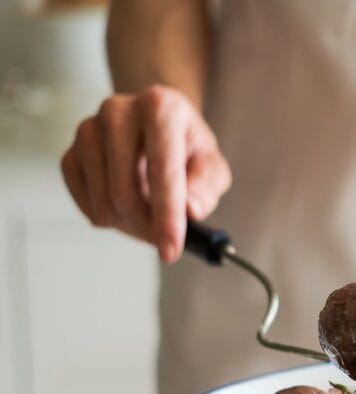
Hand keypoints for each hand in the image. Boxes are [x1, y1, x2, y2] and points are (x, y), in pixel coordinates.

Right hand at [60, 85, 231, 262]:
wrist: (157, 127)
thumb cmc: (187, 148)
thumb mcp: (211, 166)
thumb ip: (207, 187)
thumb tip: (191, 211)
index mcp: (160, 107)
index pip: (162, 170)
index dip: (167, 216)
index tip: (170, 251)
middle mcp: (117, 111)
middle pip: (125, 192)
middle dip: (147, 227)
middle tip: (165, 239)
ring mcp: (88, 130)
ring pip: (103, 202)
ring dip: (129, 224)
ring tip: (150, 215)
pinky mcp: (70, 151)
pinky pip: (85, 203)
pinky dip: (108, 217)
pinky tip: (127, 207)